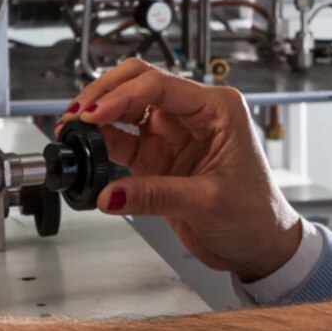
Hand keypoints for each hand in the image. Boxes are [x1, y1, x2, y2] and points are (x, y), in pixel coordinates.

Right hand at [64, 58, 301, 282]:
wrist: (260, 246)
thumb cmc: (257, 215)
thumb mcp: (209, 202)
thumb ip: (156, 196)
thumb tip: (112, 193)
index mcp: (218, 109)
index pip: (160, 86)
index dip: (122, 96)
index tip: (94, 114)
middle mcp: (194, 115)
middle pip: (138, 84)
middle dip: (104, 94)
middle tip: (77, 114)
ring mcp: (173, 135)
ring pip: (125, 110)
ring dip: (97, 116)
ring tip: (71, 129)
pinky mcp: (158, 158)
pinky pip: (122, 141)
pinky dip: (101, 143)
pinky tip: (85, 150)